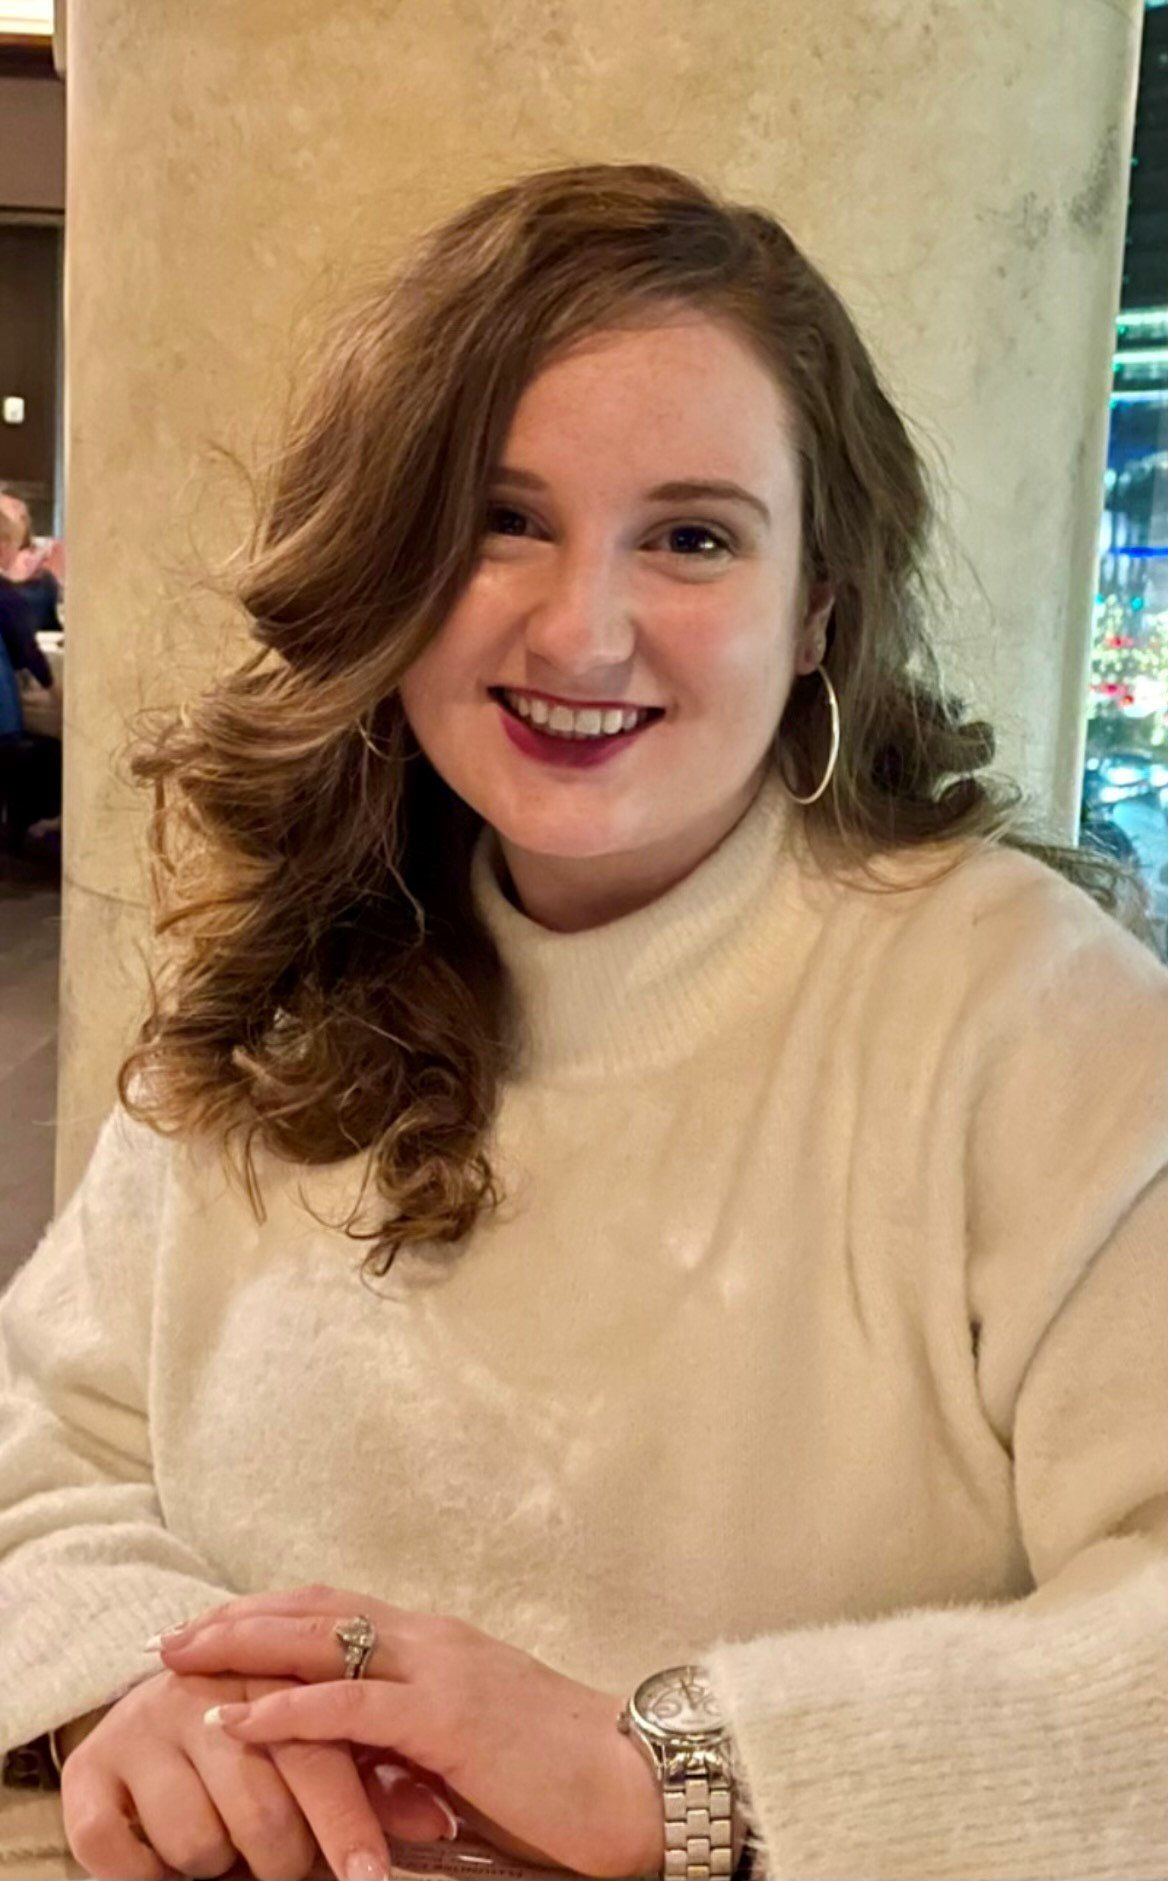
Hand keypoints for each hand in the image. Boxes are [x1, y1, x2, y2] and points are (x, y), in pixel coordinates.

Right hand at [60, 1667, 394, 1880]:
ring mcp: (140, 1727)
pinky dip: (145, 1877)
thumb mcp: (321, 1750)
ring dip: (218, 1866)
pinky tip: (163, 1863)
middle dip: (283, 1860)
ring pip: (198, 1845)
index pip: (319, 1758)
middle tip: (283, 1862)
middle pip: (261, 1815)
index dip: (347, 1826)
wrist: (161, 1707)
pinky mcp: (88, 1770)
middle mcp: (201, 1692)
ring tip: (225, 1843)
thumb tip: (438, 1816)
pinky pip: (118, 1852)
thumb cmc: (261, 1743)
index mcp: (269, 1674)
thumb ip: (378, 1779)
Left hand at [158, 1586, 663, 1878]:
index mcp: (439, 1643)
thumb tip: (350, 1762)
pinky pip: (350, 1706)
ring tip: (182, 1660)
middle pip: (316, 1609)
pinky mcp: (448, 1717)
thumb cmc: (558, 1779)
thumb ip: (409, 1742)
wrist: (636, 1787)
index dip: (272, 1614)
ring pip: (322, 1639)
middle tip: (172, 1635)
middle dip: (239, 1619)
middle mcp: (433, 1639)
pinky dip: (287, 1709)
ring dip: (244, 1647)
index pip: (338, 1609)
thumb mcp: (468, 1751)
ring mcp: (441, 1670)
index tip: (213, 1627)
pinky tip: (239, 1719)